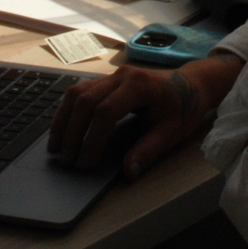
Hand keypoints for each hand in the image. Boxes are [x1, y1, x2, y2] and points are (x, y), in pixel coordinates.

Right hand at [48, 57, 242, 179]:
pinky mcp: (107, 80)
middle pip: (84, 100)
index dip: (92, 139)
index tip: (86, 163)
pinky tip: (63, 130)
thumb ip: (148, 151)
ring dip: (63, 120)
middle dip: (71, 132)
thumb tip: (128, 173)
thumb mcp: (171, 132)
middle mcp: (122, 76)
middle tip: (66, 161)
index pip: (106, 111)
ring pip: (76, 93)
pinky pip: (80, 91)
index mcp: (139, 86)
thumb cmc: (184, 107)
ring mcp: (112, 75)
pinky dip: (68, 111)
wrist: (191, 84)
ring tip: (56, 147)